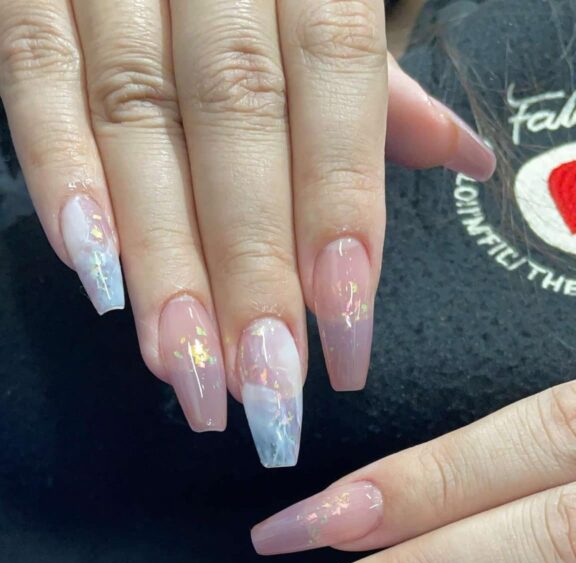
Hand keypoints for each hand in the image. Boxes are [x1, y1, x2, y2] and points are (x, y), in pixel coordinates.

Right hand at [0, 1, 493, 465]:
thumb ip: (373, 84)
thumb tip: (461, 159)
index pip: (333, 80)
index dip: (338, 206)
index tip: (345, 326)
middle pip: (233, 117)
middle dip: (249, 266)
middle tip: (264, 388)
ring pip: (135, 117)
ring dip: (161, 258)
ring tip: (185, 368)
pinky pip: (36, 79)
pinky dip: (63, 177)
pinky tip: (93, 277)